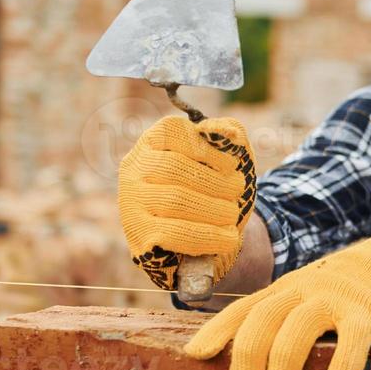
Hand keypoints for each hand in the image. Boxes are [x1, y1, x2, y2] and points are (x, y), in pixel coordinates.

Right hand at [117, 115, 255, 290]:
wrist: (209, 238)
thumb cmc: (218, 189)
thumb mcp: (228, 156)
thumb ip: (232, 133)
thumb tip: (229, 131)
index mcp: (153, 143)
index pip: (171, 132)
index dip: (205, 147)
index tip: (231, 164)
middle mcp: (134, 169)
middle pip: (173, 168)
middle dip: (214, 181)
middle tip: (239, 189)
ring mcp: (131, 203)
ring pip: (174, 201)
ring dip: (214, 208)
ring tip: (233, 213)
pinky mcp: (138, 235)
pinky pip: (173, 233)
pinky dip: (208, 235)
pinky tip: (229, 237)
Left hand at [185, 224, 370, 369]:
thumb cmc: (348, 289)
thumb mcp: (307, 294)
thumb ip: (281, 320)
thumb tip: (248, 364)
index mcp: (284, 289)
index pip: (242, 309)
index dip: (216, 331)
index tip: (195, 355)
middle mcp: (302, 290)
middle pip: (260, 322)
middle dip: (246, 362)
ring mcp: (333, 300)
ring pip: (295, 334)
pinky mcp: (367, 314)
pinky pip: (349, 348)